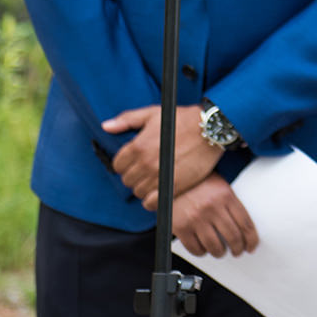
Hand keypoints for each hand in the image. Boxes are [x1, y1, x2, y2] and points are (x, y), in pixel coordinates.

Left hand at [102, 104, 221, 207]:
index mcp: (138, 146)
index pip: (118, 166)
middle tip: (145, 170)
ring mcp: (159, 176)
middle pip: (127, 180)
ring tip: (154, 179)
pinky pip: (152, 202)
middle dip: (134, 175)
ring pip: (139, 192)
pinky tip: (158, 191)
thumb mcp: (152, 114)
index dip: (124, 164)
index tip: (134, 162)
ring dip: (144, 187)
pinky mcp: (174, 186)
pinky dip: (152, 200)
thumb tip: (106, 126)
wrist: (210, 129)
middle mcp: (146, 163)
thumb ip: (127, 120)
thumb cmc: (184, 120)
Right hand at [171, 174, 258, 257]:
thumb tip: (243, 227)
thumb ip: (230, 202)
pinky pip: (196, 249)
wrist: (170, 177)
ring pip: (215, 247)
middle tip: (237, 251)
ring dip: (220, 253)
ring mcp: (196, 218)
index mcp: (225, 195)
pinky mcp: (181, 227)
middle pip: (233, 237)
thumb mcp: (218, 185)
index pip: (245, 223)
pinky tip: (203, 248)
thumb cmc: (196, 182)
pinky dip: (202, 252)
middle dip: (238, 249)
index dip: (251, 239)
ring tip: (220, 251)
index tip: (251, 246)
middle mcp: (212, 207)